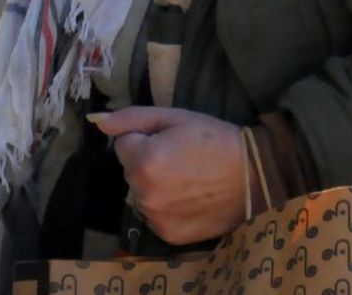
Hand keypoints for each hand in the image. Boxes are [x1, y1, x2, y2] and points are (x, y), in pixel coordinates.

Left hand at [89, 105, 245, 245]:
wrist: (252, 175)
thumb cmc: (213, 139)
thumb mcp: (174, 117)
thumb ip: (132, 119)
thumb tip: (98, 122)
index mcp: (143, 162)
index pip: (123, 145)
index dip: (145, 139)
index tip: (170, 140)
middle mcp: (145, 194)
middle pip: (131, 171)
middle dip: (147, 162)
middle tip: (181, 158)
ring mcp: (156, 218)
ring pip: (142, 194)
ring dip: (155, 185)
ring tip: (187, 178)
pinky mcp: (169, 235)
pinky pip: (155, 215)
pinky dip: (167, 207)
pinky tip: (190, 198)